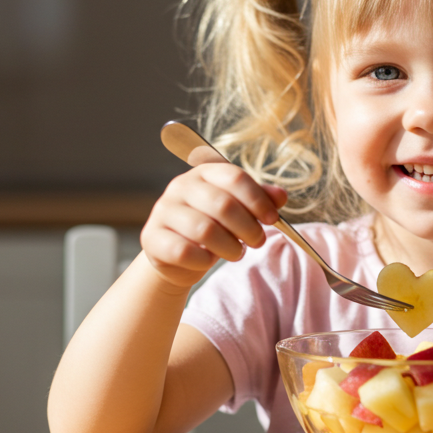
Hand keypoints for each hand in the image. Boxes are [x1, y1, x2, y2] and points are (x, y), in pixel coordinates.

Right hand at [140, 162, 287, 289]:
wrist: (176, 256)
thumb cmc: (211, 228)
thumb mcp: (237, 211)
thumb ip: (258, 200)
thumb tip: (281, 196)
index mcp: (203, 173)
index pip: (235, 177)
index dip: (258, 199)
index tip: (273, 219)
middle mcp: (180, 186)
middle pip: (222, 204)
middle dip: (248, 227)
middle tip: (259, 241)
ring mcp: (163, 210)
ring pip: (204, 229)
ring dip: (229, 246)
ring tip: (237, 252)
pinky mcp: (151, 237)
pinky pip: (184, 251)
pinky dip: (203, 260)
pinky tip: (209, 260)